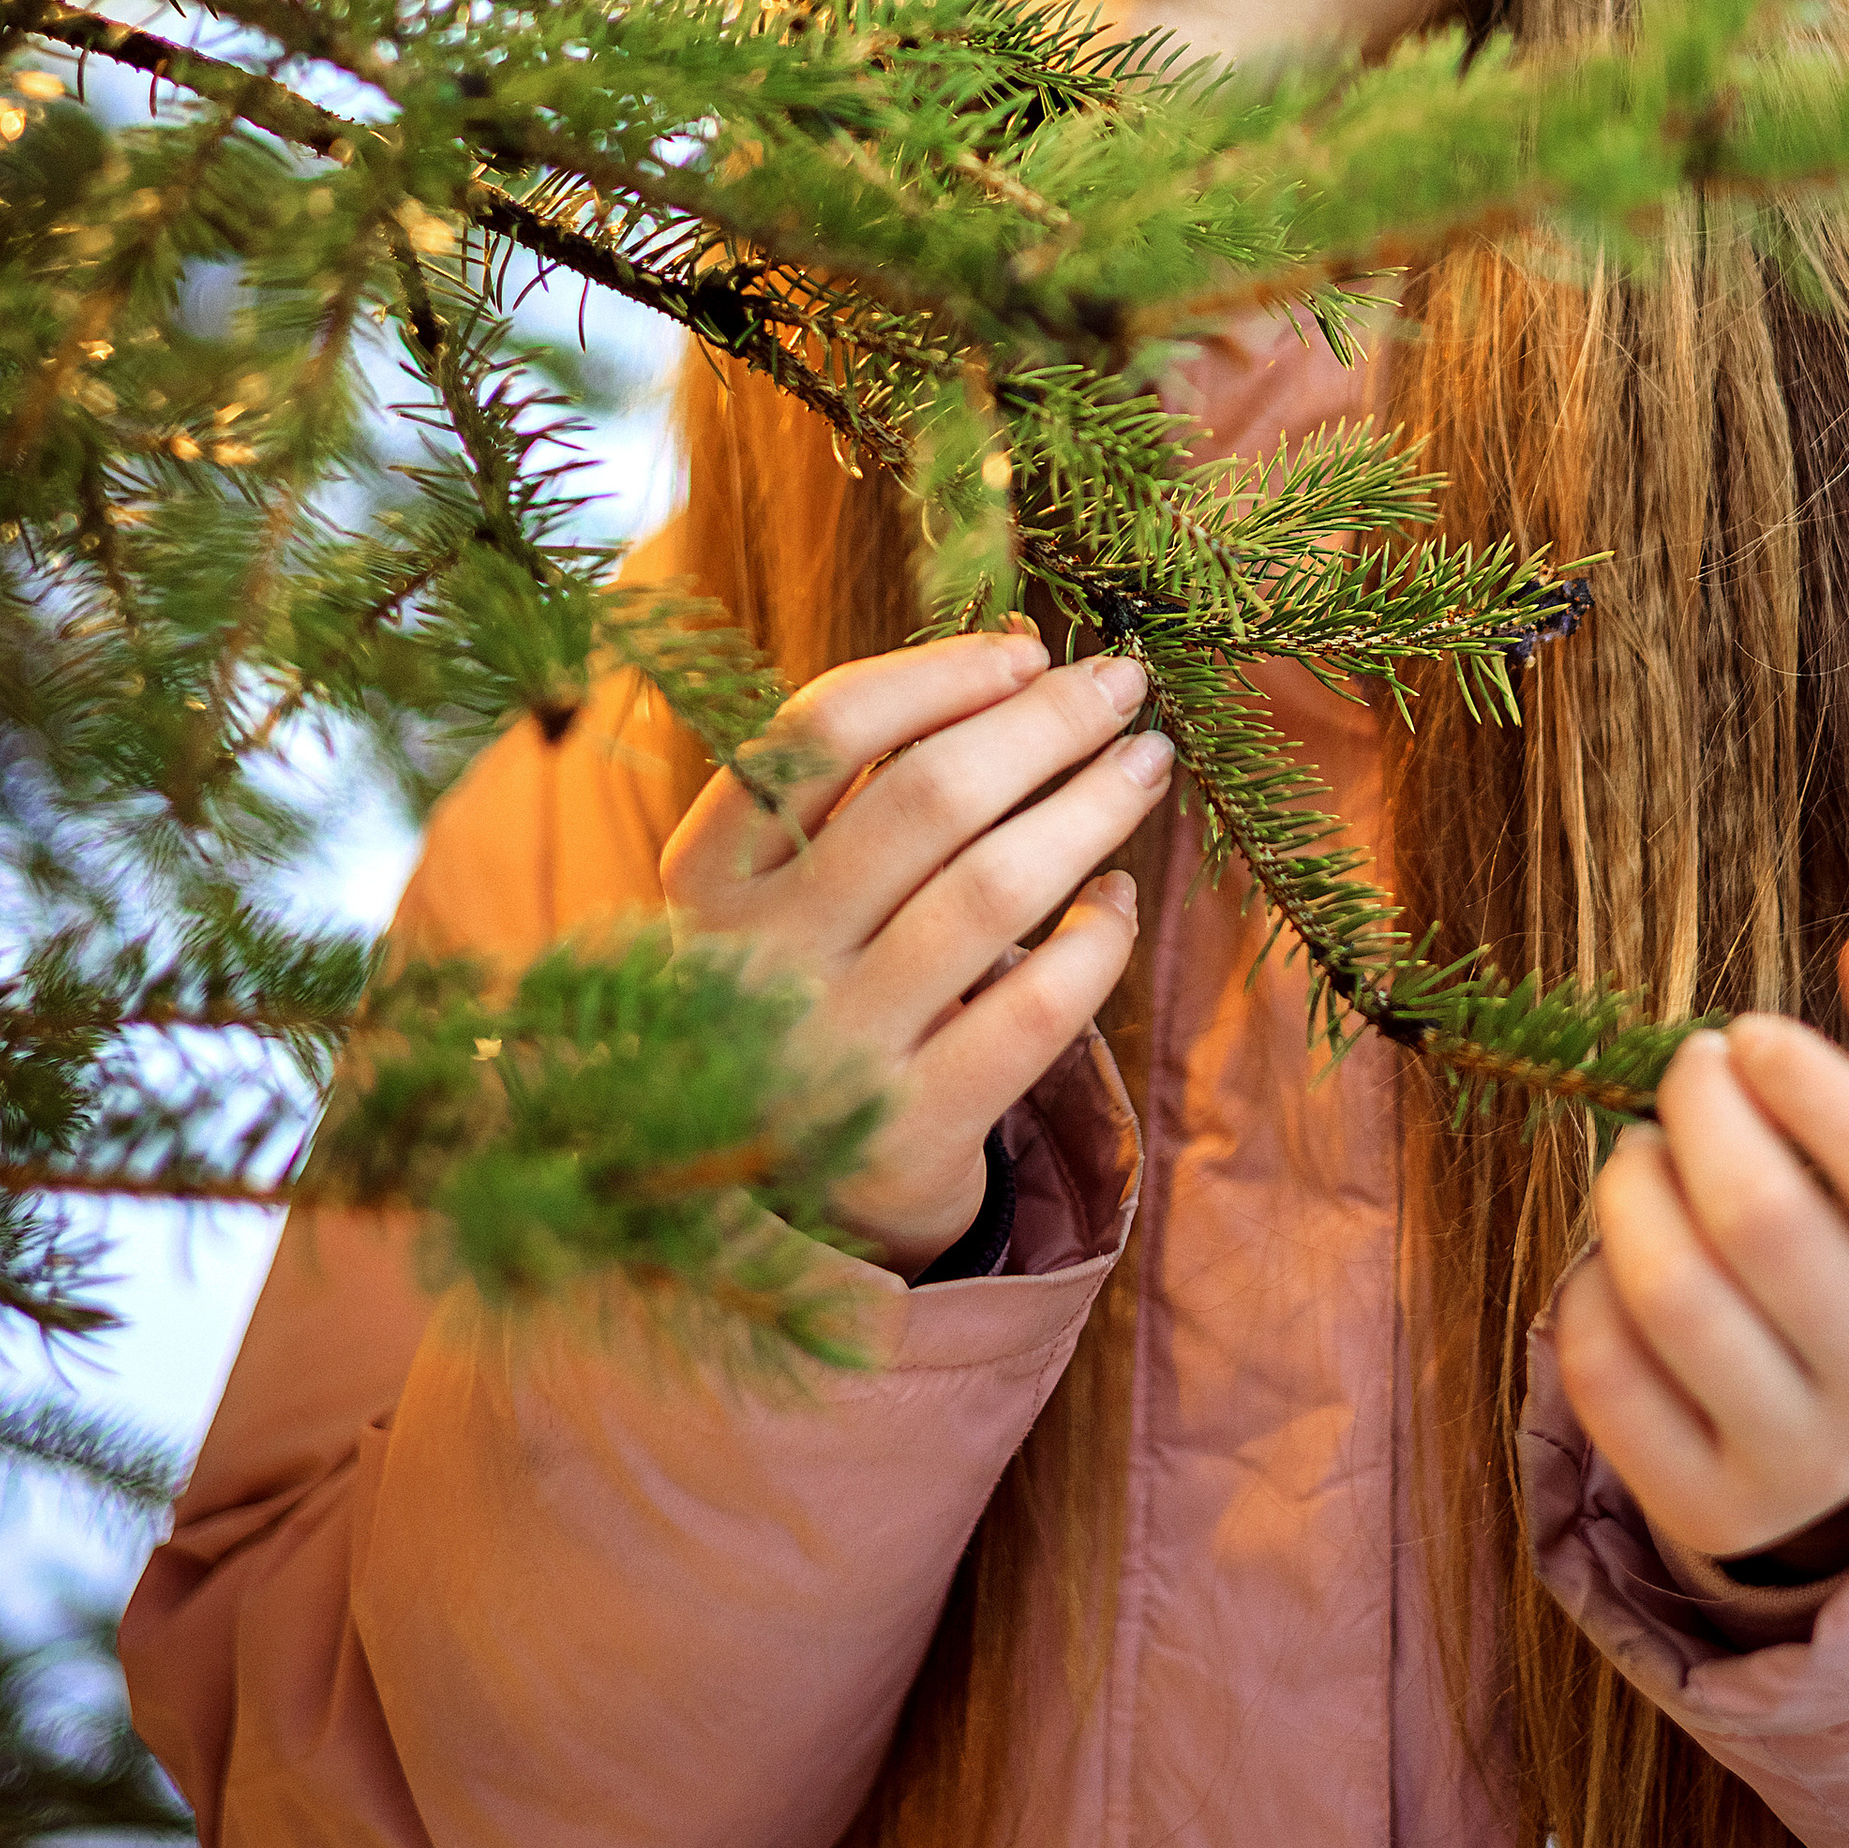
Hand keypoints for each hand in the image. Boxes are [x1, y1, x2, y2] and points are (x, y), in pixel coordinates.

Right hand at [657, 630, 1170, 1274]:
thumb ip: (865, 783)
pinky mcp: (910, 1134)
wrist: (774, 1195)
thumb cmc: (806, 987)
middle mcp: (754, 962)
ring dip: (1092, 808)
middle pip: (929, 797)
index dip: (938, 675)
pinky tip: (1118, 898)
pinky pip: (1037, 1009)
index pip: (820, 731)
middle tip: (1122, 684)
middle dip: (1045, 724)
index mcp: (703, 878)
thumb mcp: (783, 889)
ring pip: (995, 891)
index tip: (1026, 651)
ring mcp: (831, 1053)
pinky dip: (1096, 940)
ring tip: (1145, 765)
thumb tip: (1019, 655)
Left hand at [1549, 931, 1848, 1573]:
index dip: (1809, 1084)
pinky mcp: (1712, 1506)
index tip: (1754, 1036)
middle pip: (1765, 1223)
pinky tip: (1625, 1252)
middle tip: (1688, 1070)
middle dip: (1697, 1110)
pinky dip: (1587, 1285)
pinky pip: (1605, 1371)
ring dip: (1630, 1185)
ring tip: (1643, 1150)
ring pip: (1673, 1296)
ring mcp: (1814, 1467)